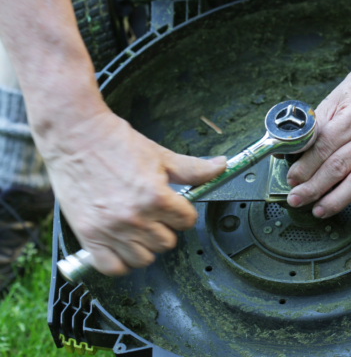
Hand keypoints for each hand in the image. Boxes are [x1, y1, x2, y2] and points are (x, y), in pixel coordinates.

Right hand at [43, 111, 225, 275]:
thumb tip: (222, 167)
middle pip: (167, 243)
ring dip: (145, 246)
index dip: (183, 212)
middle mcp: (134, 218)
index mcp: (155, 197)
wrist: (75, 136)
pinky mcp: (88, 236)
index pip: (187, 222)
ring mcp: (109, 230)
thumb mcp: (160, 155)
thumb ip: (193, 169)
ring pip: (144, 259)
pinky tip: (122, 245)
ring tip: (139, 228)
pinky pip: (112, 267)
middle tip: (154, 213)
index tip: (174, 206)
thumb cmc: (116, 144)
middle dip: (165, 228)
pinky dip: (120, 261)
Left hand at [286, 56, 350, 217]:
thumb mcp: (334, 98)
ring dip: (339, 199)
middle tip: (298, 199)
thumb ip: (315, 126)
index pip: (323, 148)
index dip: (305, 167)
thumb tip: (290, 150)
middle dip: (314, 187)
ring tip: (321, 209)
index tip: (293, 179)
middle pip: (339, 167)